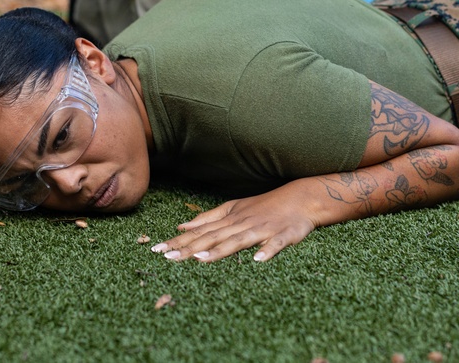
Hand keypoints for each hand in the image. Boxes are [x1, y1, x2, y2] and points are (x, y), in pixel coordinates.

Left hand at [149, 186, 318, 261]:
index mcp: (230, 219)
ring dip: (220, 250)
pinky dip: (267, 251)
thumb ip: (209, 218)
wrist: (301, 198)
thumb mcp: (234, 208)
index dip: (179, 240)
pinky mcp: (284, 235)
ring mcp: (263, 230)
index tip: (157, 250)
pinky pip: (275, 245)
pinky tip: (257, 260)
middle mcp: (242, 224)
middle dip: (190, 248)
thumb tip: (182, 226)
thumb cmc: (265, 206)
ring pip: (239, 241)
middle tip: (168, 258)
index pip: (200, 232)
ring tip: (201, 260)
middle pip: (213, 237)